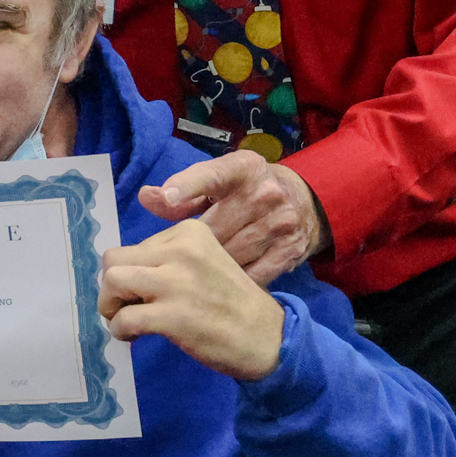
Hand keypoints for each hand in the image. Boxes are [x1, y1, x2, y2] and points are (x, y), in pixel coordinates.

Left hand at [99, 220, 284, 380]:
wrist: (268, 337)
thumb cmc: (233, 303)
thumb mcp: (205, 262)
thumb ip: (169, 260)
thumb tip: (122, 273)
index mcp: (189, 233)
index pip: (134, 246)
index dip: (131, 272)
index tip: (145, 292)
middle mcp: (182, 250)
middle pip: (114, 259)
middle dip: (111, 286)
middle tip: (125, 306)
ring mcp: (177, 282)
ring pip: (112, 281)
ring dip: (109, 305)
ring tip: (125, 320)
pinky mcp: (173, 316)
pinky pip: (123, 318)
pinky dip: (119, 330)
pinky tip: (133, 336)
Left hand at [138, 151, 326, 287]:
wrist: (308, 204)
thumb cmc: (250, 192)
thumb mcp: (222, 183)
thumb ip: (185, 194)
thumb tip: (147, 197)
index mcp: (244, 169)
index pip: (213, 175)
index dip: (188, 186)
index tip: (167, 198)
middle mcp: (265, 193)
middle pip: (214, 229)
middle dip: (189, 248)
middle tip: (170, 263)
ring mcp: (281, 223)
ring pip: (230, 256)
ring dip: (208, 270)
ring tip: (191, 278)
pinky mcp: (290, 251)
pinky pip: (252, 275)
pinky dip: (233, 283)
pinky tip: (219, 287)